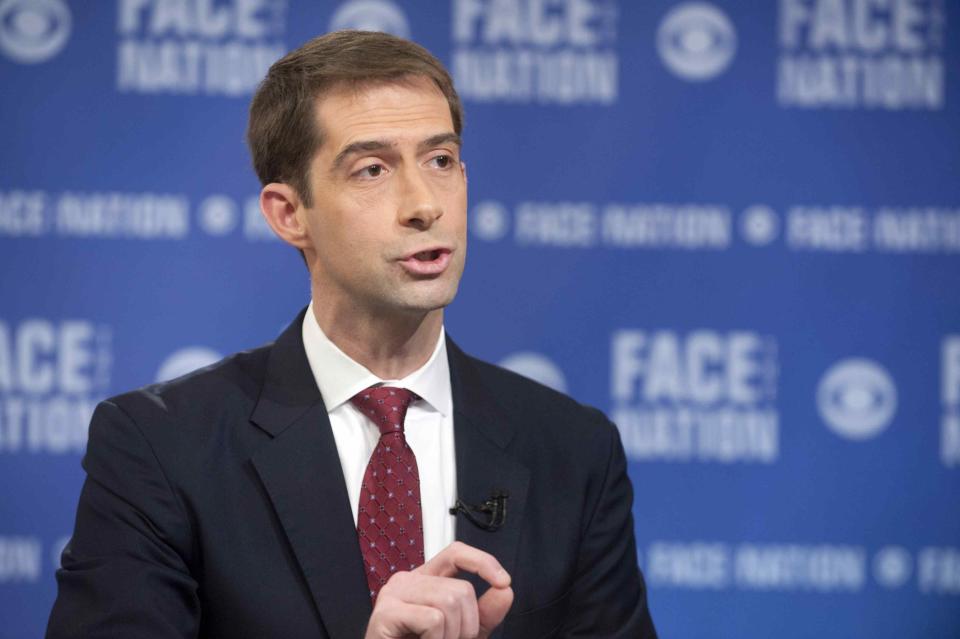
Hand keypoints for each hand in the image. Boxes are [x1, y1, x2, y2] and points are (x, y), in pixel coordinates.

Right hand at [364, 541, 513, 638]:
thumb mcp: (461, 633)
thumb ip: (483, 614)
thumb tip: (505, 590)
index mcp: (426, 580)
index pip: (456, 553)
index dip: (482, 562)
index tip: (503, 582)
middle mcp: (409, 581)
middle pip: (460, 588)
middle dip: (466, 625)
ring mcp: (394, 594)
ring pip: (449, 602)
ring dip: (452, 636)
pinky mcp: (386, 612)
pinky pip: (432, 619)